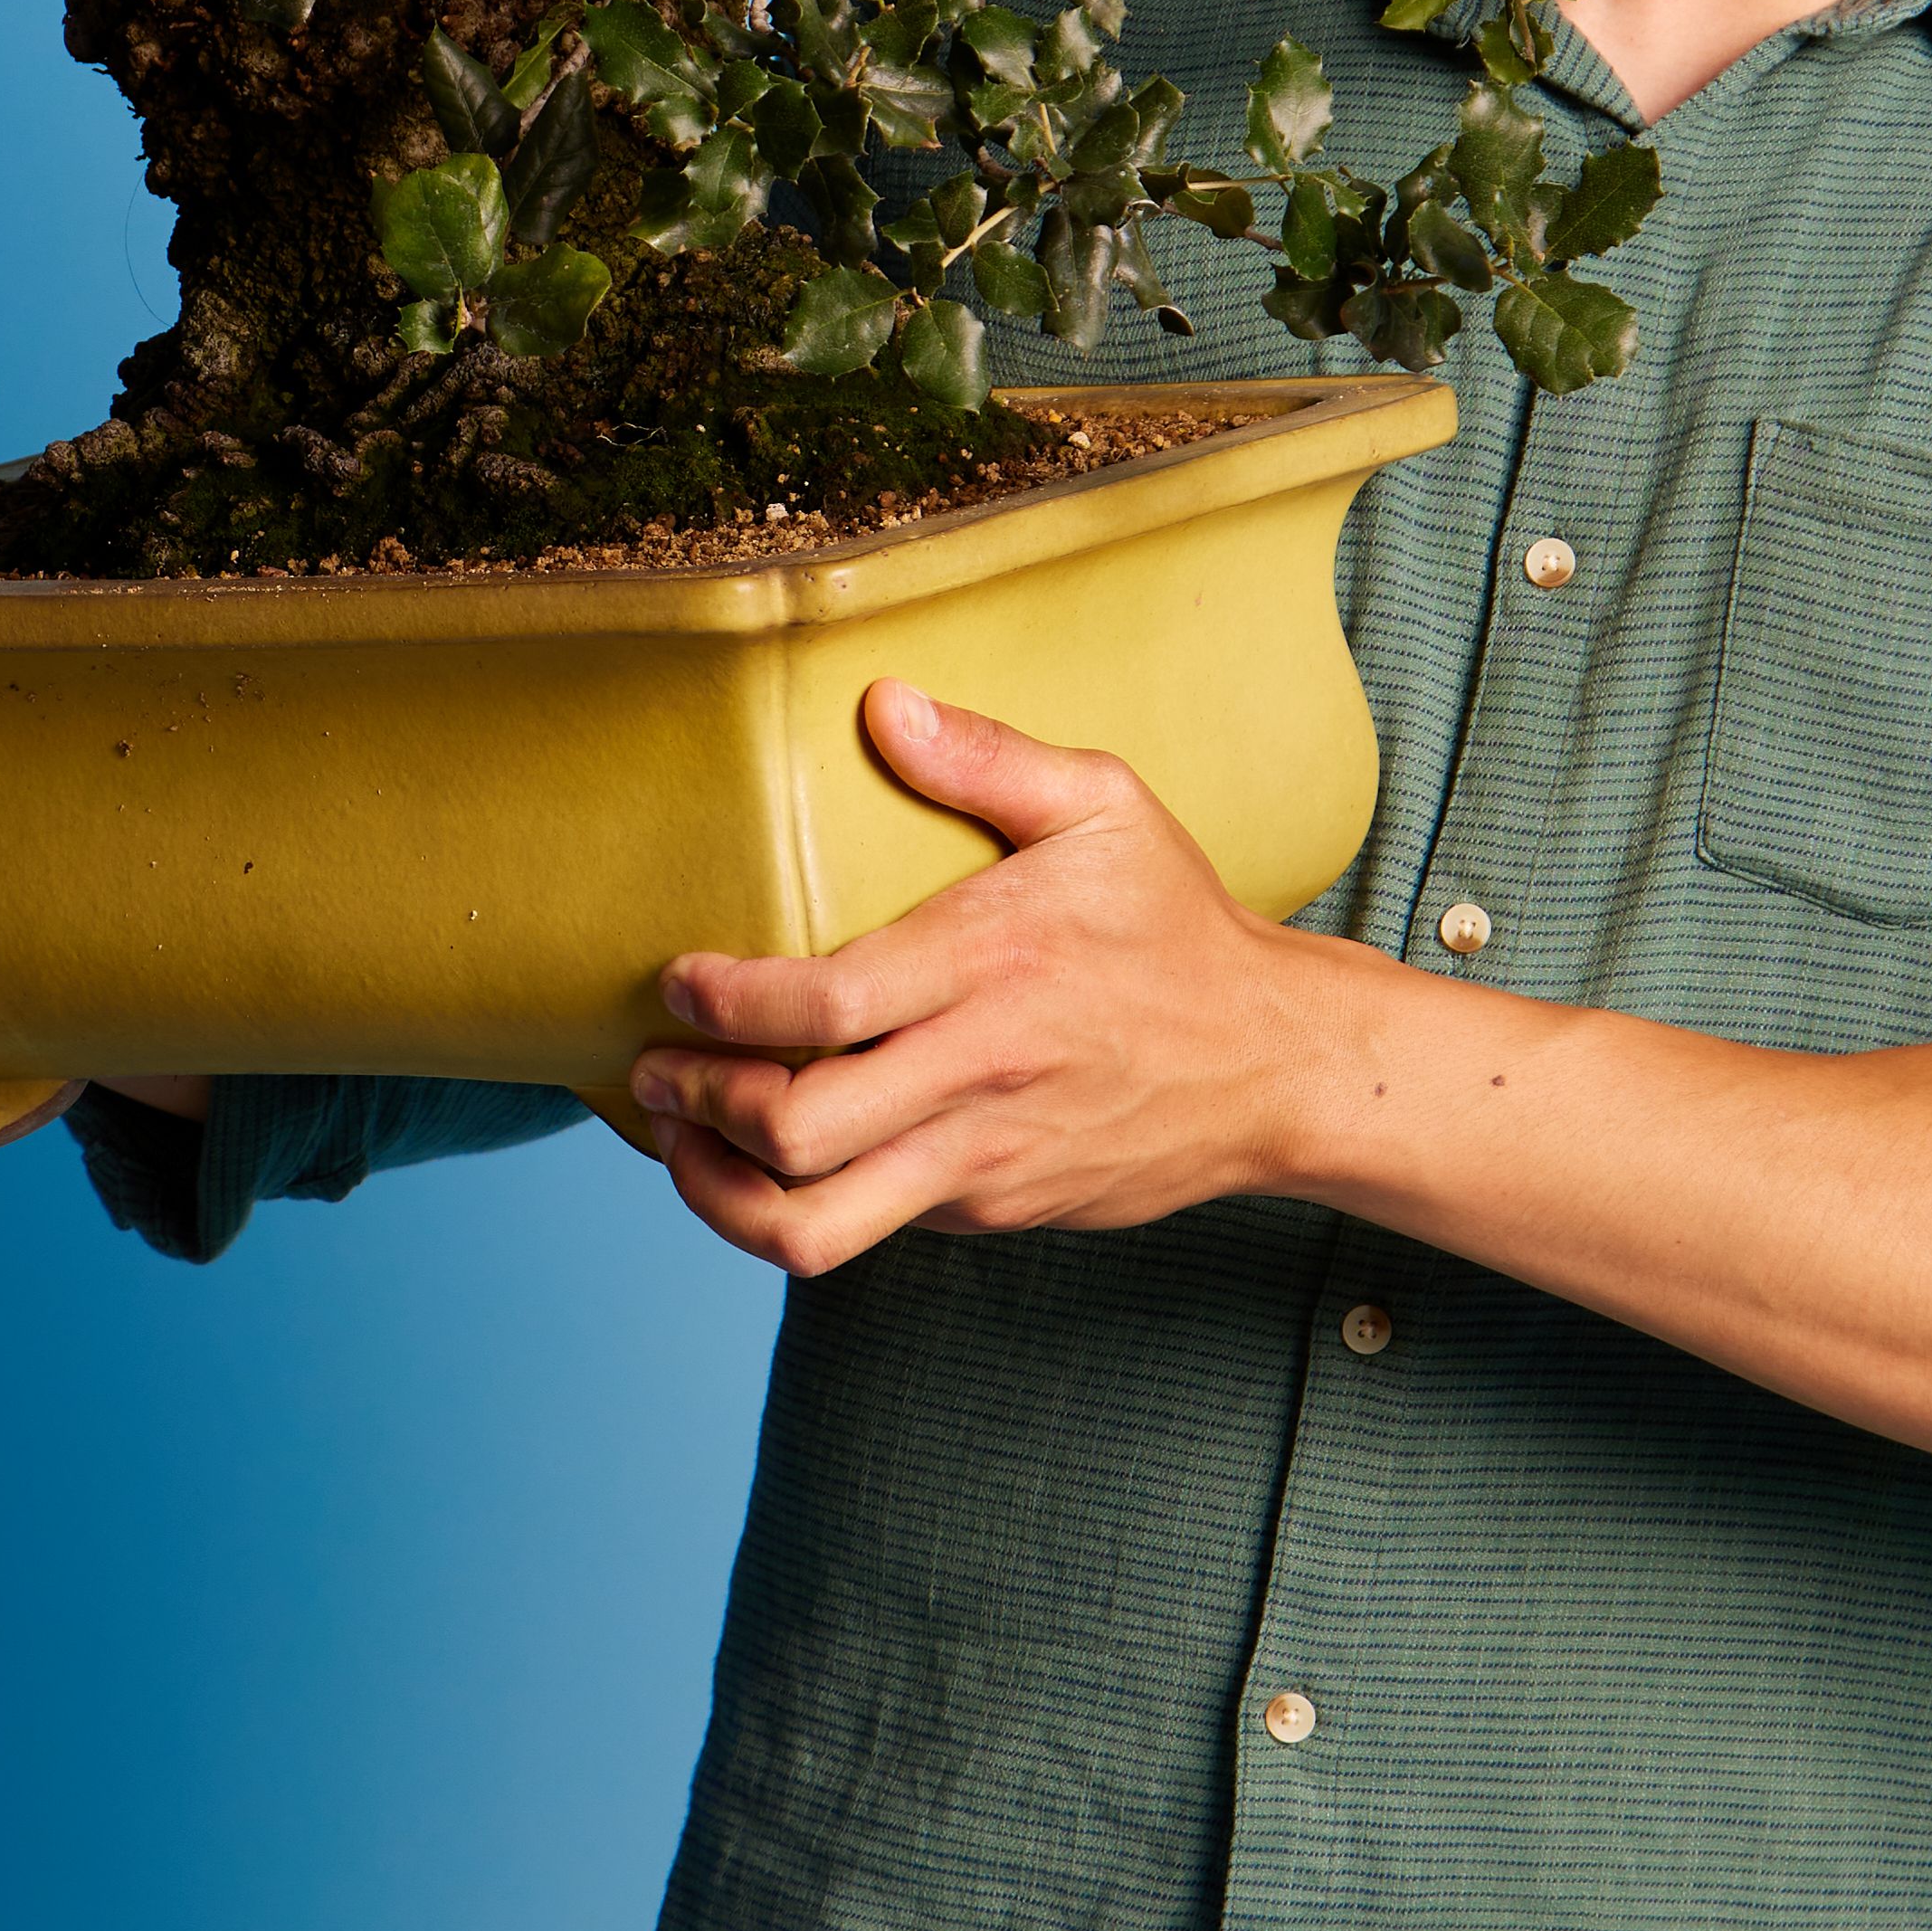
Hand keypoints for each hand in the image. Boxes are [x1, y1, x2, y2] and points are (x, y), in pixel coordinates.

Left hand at [632, 681, 1322, 1278]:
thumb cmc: (1175, 927)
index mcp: (993, 963)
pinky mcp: (993, 1211)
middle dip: (698, 1107)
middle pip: (797, 1131)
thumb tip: (881, 701)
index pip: (823, 1005)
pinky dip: (798, 1203)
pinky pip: (871, 1228)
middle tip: (656, 1073)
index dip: (724, 1004)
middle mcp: (980, 1071)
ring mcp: (985, 1158)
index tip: (678, 983)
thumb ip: (987, 755)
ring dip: (723, 1195)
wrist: (1275, 1065)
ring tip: (684, 1147)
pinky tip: (769, 1158)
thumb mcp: (1105, 808)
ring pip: (819, 1225)